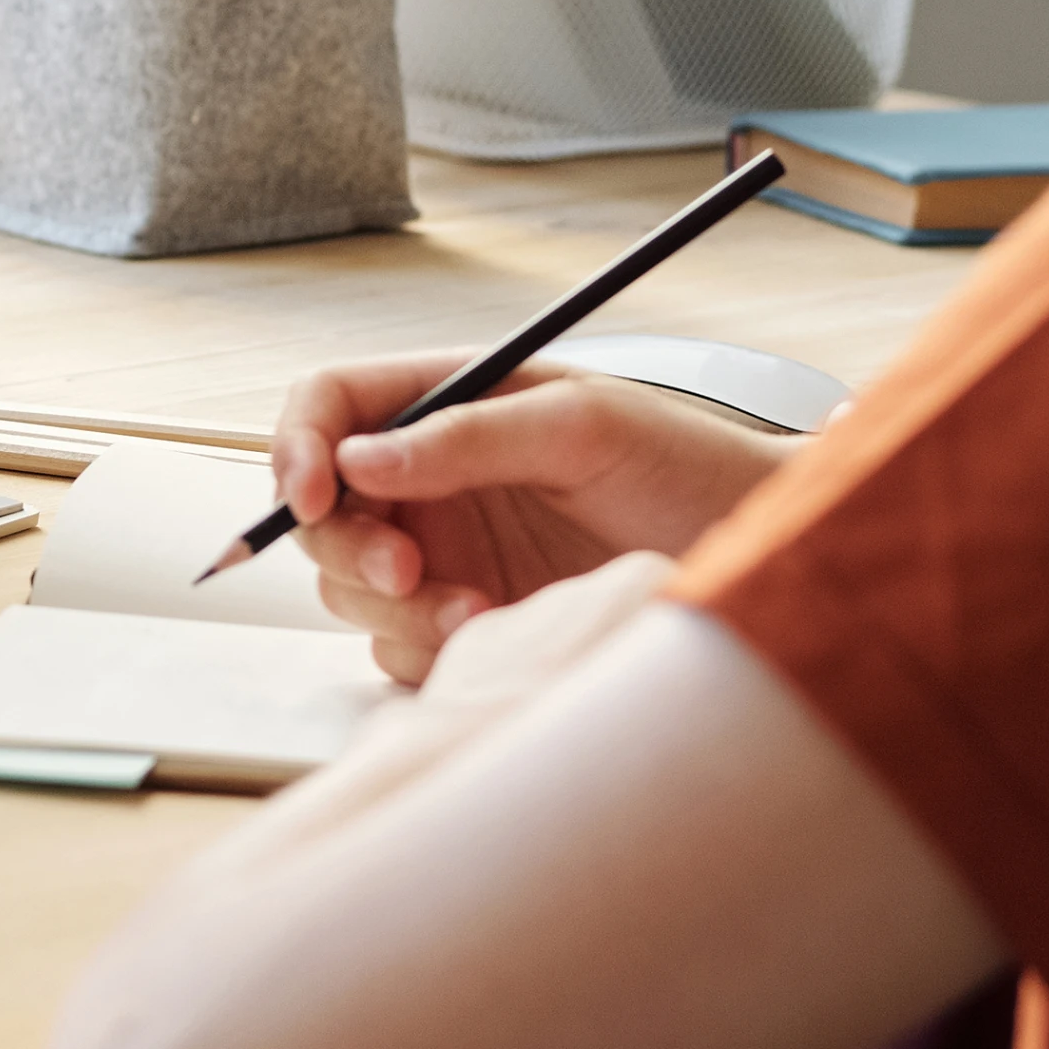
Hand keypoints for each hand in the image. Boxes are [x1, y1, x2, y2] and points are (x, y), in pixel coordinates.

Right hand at [271, 355, 799, 684]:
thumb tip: (363, 455)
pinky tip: (499, 634)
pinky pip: (399, 646)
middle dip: (349, 546)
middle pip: (323, 508)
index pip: (329, 404)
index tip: (309, 496)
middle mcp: (432, 474)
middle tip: (409, 573)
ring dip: (398, 609)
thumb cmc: (686, 467)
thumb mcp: (586, 428)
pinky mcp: (466, 618)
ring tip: (484, 614)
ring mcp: (446, 549)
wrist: (751, 555)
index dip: (298, 445)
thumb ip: (471, 435)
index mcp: (450, 399)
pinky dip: (427, 650)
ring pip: (353, 587)